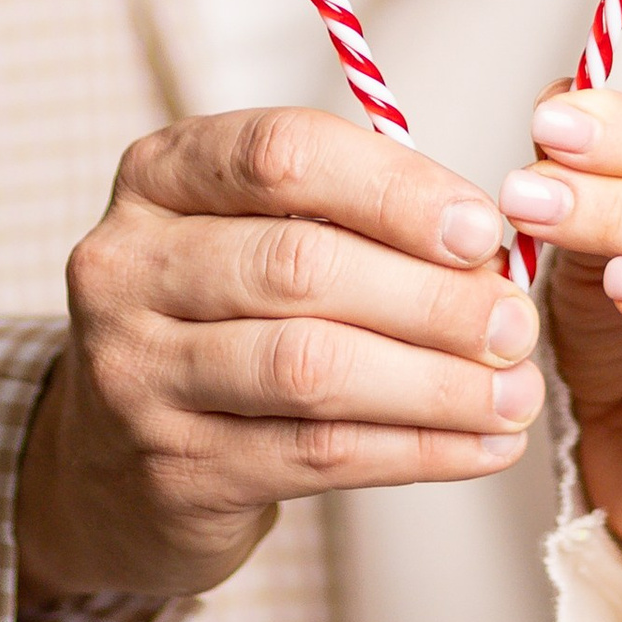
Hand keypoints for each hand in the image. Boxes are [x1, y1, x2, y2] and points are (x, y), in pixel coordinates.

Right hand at [17, 106, 542, 604]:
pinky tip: (481, 447)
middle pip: (300, 265)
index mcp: (158, 175)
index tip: (484, 228)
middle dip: (430, 296)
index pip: (282, 154)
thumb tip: (488, 244)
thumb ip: (346, 217)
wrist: (105, 463)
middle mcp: (129, 264)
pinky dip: (416, 450)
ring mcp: (137, 371)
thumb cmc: (215, 322)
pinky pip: (316, 454)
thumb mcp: (248, 235)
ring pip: (311, 366)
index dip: (394, 188)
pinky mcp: (173, 468)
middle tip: (517, 324)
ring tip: (516, 393)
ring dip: (435, 381)